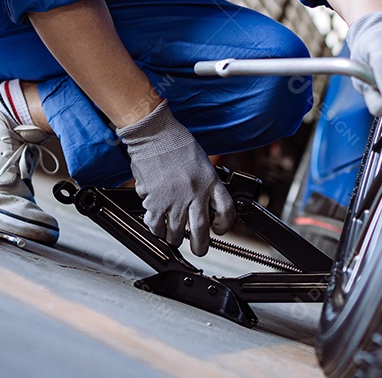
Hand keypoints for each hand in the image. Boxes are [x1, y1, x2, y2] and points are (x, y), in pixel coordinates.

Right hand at [116, 100, 235, 255]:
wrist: (154, 133)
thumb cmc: (176, 142)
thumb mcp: (201, 161)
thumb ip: (205, 183)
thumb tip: (204, 204)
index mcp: (210, 181)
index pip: (227, 211)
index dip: (224, 225)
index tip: (218, 229)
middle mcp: (195, 193)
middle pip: (201, 232)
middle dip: (200, 246)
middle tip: (198, 248)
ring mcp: (174, 199)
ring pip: (176, 233)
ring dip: (174, 238)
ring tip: (173, 235)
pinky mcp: (154, 201)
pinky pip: (156, 225)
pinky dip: (156, 229)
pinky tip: (156, 224)